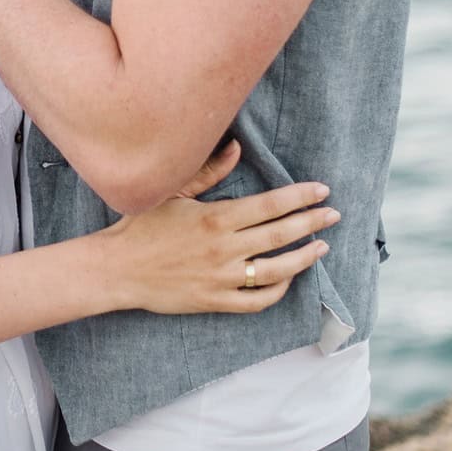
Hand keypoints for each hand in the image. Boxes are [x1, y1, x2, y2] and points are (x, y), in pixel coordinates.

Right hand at [98, 140, 338, 314]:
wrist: (117, 268)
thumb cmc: (142, 225)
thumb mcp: (173, 192)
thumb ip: (209, 171)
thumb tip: (237, 149)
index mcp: (215, 218)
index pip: (270, 205)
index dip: (300, 197)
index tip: (322, 191)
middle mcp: (224, 248)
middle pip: (280, 234)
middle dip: (312, 222)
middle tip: (334, 215)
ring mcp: (221, 278)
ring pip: (276, 271)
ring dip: (304, 258)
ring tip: (321, 247)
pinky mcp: (215, 301)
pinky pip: (257, 301)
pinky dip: (278, 291)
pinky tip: (289, 278)